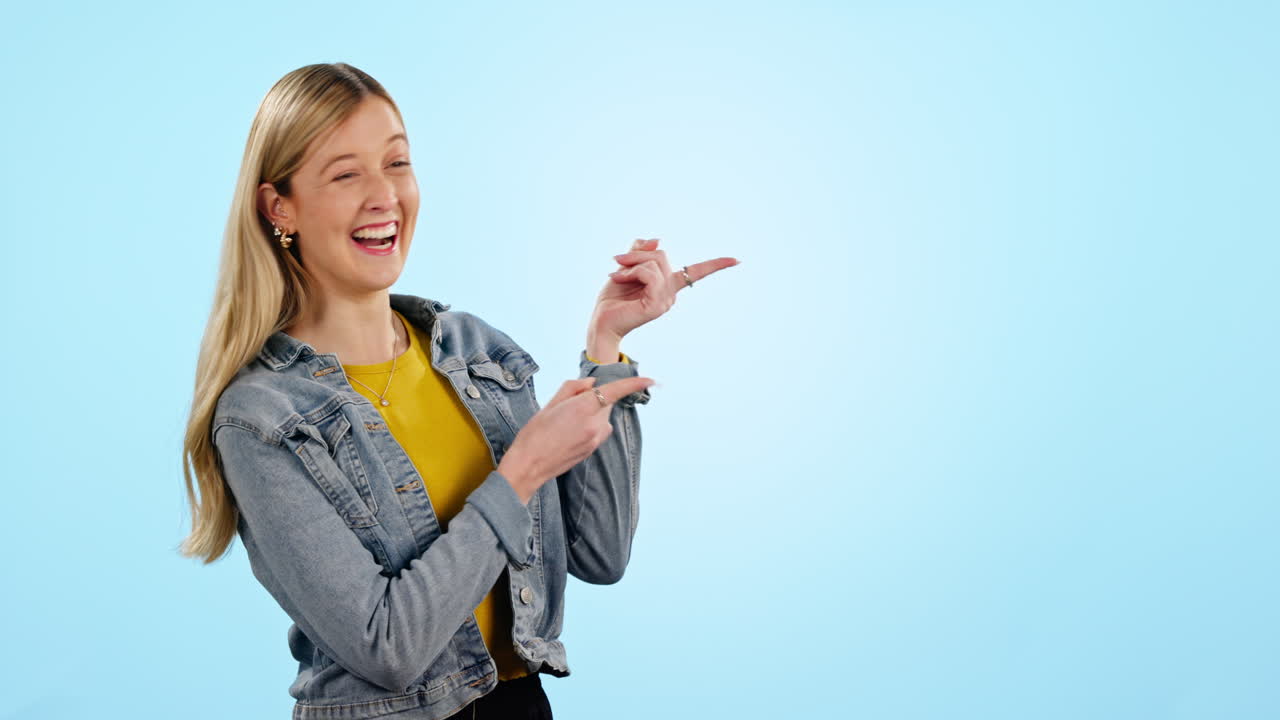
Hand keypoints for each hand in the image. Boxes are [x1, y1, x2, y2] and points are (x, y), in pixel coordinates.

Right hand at [497, 375, 655, 503]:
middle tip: (568, 406)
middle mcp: (594, 425)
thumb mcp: (549, 404)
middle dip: (594, 398)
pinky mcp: (593, 450)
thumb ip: (573, 388)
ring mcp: (596, 439)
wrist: (529, 466)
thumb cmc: (534, 433)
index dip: (634, 384)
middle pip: (606, 403)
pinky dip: (589, 426)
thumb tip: (592, 384)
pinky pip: (598, 430)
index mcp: (582, 409)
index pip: (615, 391)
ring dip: (591, 413)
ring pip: (602, 417)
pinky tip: (569, 434)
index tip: (650, 379)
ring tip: (565, 423)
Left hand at [588, 238, 739, 351]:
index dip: (716, 264)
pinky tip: (616, 278)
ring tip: (615, 274)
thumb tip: (658, 240)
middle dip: (637, 253)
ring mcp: (666, 301)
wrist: (600, 323)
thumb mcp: (625, 268)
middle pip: (662, 255)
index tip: (737, 260)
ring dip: (630, 262)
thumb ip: (640, 252)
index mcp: (667, 286)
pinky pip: (649, 274)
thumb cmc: (612, 299)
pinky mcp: (656, 305)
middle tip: (618, 261)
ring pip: (654, 263)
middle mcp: (670, 294)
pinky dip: (630, 271)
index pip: (696, 273)